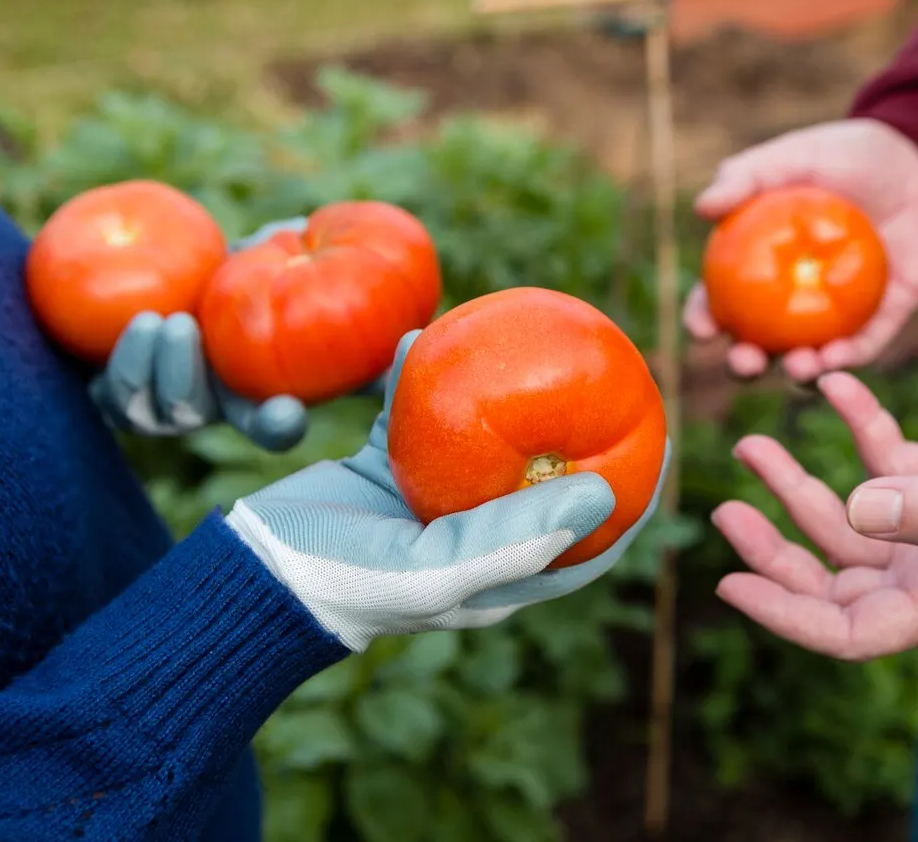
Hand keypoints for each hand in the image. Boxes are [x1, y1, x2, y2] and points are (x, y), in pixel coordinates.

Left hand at [88, 217, 382, 449]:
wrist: (150, 270)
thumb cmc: (235, 263)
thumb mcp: (278, 258)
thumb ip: (321, 266)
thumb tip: (388, 282)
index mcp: (253, 392)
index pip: (272, 426)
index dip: (279, 425)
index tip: (286, 411)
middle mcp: (208, 406)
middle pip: (196, 415)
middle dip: (185, 380)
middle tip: (184, 326)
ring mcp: (160, 405)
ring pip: (150, 411)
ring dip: (148, 369)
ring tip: (154, 319)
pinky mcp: (117, 394)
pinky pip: (112, 397)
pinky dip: (122, 362)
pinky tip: (138, 324)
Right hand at [225, 331, 670, 651]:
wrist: (253, 573)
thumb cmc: (348, 583)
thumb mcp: (436, 571)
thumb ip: (515, 538)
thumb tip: (605, 490)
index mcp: (502, 573)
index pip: (588, 538)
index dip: (634, 493)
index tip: (665, 440)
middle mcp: (475, 535)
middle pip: (545, 477)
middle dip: (578, 427)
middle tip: (607, 369)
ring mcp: (430, 500)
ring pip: (484, 437)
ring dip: (502, 392)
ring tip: (525, 336)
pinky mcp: (385, 469)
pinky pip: (417, 413)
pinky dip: (422, 378)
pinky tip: (426, 335)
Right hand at [684, 119, 917, 381]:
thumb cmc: (857, 155)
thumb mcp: (799, 155)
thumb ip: (748, 175)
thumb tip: (702, 207)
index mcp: (761, 261)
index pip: (720, 298)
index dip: (704, 317)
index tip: (703, 328)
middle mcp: (793, 295)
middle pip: (757, 341)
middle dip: (743, 363)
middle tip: (744, 362)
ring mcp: (836, 313)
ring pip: (807, 356)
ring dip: (796, 371)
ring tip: (797, 365)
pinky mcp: (881, 321)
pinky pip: (860, 349)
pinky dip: (847, 360)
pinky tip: (837, 359)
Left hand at [712, 374, 917, 660]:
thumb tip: (857, 510)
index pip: (851, 629)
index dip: (786, 616)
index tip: (729, 584)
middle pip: (833, 578)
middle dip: (776, 550)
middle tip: (726, 508)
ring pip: (848, 517)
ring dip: (799, 484)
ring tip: (753, 442)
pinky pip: (883, 459)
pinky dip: (855, 426)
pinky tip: (832, 386)